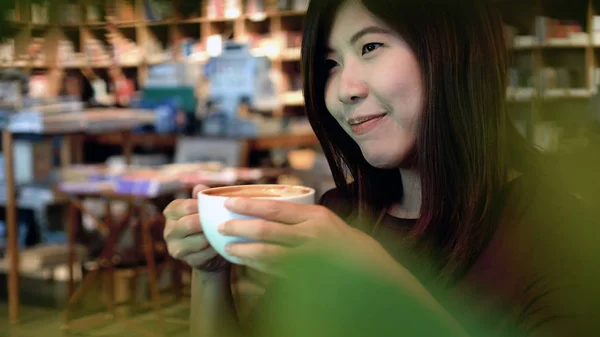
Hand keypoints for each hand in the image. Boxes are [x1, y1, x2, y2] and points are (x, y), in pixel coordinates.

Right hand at [163, 184, 228, 271]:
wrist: (211, 253)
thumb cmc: (208, 223)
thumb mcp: (206, 208)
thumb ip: (203, 197)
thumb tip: (200, 188)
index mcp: (171, 211)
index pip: (186, 206)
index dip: (204, 207)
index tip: (219, 206)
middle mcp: (169, 230)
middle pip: (189, 224)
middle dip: (208, 222)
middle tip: (224, 221)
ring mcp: (175, 247)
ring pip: (199, 240)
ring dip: (214, 237)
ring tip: (225, 232)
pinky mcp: (187, 260)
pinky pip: (204, 254)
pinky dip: (216, 249)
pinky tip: (222, 244)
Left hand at [218, 198, 394, 275]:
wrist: (365, 264)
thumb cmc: (336, 238)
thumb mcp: (321, 219)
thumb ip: (295, 214)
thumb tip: (259, 207)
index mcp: (314, 216)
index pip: (275, 208)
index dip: (249, 205)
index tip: (228, 204)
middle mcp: (313, 234)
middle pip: (268, 230)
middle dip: (240, 228)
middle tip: (220, 227)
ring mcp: (310, 257)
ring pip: (269, 253)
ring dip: (245, 251)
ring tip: (228, 248)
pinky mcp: (308, 276)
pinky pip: (277, 271)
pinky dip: (258, 266)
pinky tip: (245, 263)